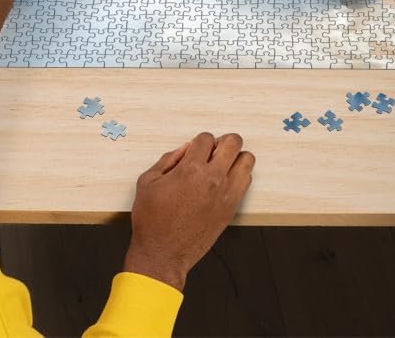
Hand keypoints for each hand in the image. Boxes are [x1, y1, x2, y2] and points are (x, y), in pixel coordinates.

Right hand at [124, 132, 254, 291]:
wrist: (162, 256)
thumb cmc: (152, 222)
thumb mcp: (147, 182)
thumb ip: (168, 159)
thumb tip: (186, 149)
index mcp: (190, 170)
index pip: (207, 138)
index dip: (199, 142)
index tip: (195, 151)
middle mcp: (213, 179)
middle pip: (233, 142)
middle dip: (222, 143)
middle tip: (212, 153)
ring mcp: (226, 194)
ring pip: (247, 160)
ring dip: (235, 158)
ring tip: (221, 166)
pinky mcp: (232, 207)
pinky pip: (247, 181)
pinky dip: (239, 176)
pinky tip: (224, 182)